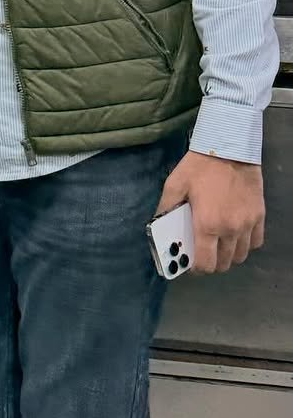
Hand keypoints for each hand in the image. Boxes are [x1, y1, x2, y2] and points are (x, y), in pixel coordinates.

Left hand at [157, 151, 264, 273]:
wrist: (230, 149)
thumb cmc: (199, 167)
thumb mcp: (174, 184)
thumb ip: (166, 207)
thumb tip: (158, 224)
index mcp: (207, 225)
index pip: (205, 264)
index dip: (196, 268)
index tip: (189, 263)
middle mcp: (230, 230)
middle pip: (224, 264)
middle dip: (211, 262)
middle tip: (202, 252)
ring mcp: (248, 225)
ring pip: (240, 255)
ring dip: (228, 255)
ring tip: (217, 243)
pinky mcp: (260, 217)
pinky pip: (255, 242)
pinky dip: (245, 244)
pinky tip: (234, 234)